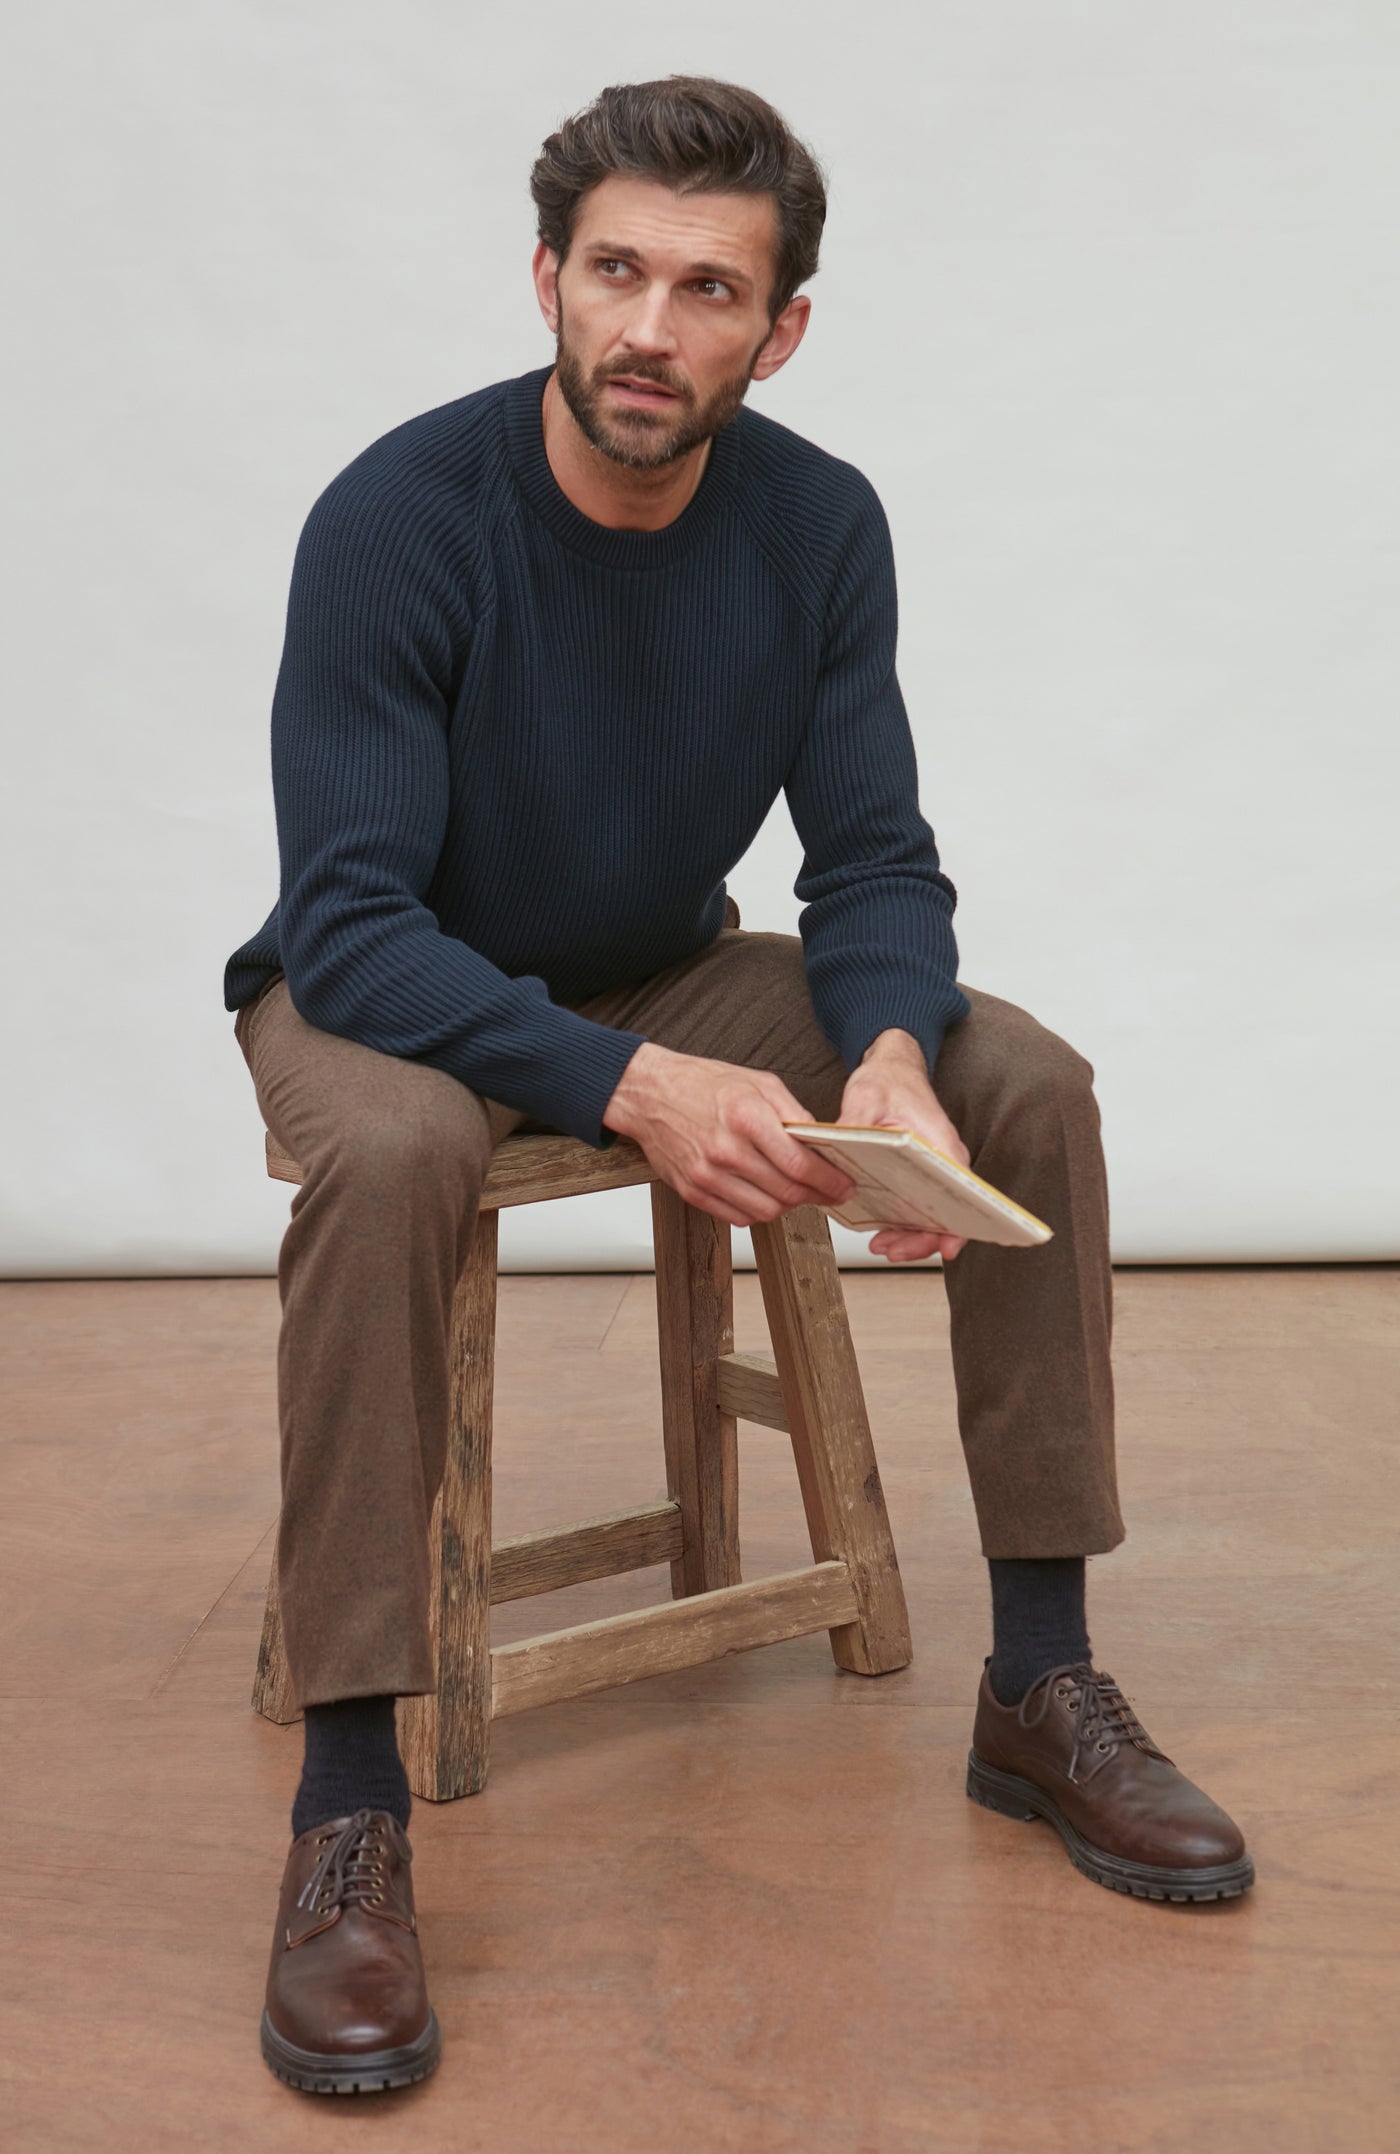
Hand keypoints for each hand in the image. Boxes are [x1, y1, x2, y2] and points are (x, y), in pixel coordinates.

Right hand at [602, 1042, 858, 1228]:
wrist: (649, 1094)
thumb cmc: (702, 1084)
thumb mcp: (758, 1082)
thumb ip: (793, 1113)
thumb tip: (822, 1142)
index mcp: (746, 1118)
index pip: (799, 1164)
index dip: (828, 1181)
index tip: (843, 1185)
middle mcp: (725, 1150)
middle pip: (786, 1192)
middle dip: (816, 1196)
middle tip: (828, 1192)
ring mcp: (706, 1175)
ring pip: (765, 1211)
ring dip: (788, 1206)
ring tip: (795, 1191)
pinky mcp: (691, 1191)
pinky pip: (737, 1217)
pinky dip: (758, 1211)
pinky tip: (764, 1194)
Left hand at [838, 1039, 970, 1263]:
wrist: (892, 1069)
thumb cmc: (889, 1081)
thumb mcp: (866, 1096)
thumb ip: (854, 1122)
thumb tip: (838, 1145)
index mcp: (941, 1143)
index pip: (962, 1191)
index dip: (957, 1224)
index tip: (947, 1246)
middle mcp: (943, 1161)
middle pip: (946, 1213)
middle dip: (921, 1239)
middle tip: (891, 1249)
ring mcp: (931, 1171)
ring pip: (931, 1215)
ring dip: (910, 1236)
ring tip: (883, 1245)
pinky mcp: (916, 1176)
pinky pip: (917, 1206)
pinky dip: (903, 1223)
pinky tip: (882, 1230)